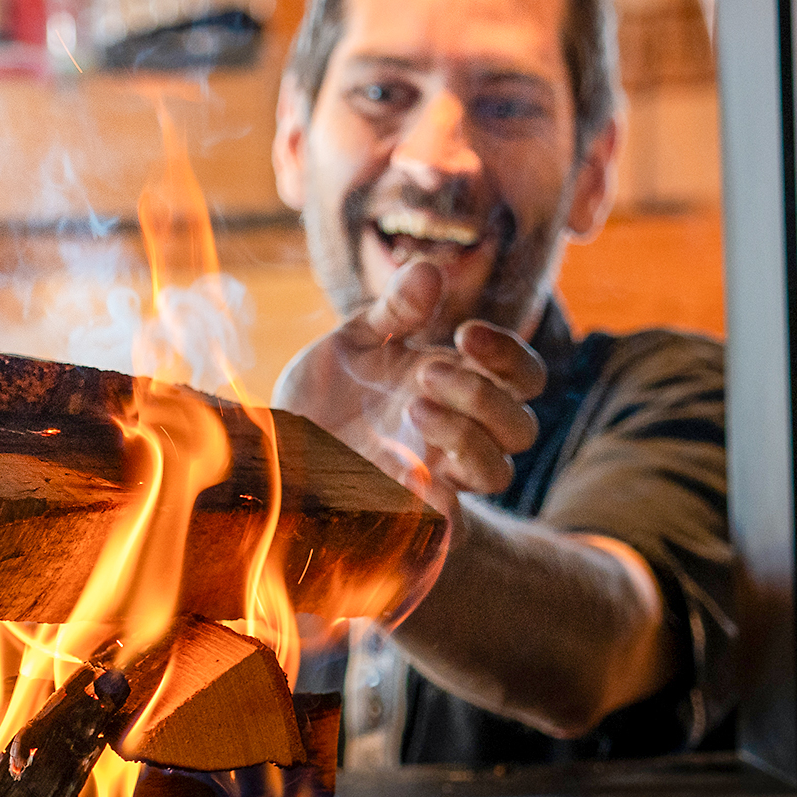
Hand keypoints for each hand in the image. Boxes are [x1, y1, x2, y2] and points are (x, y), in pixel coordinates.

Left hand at [272, 263, 546, 507]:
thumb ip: (393, 311)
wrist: (273, 449)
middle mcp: (459, 434)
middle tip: (422, 375)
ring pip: (497, 472)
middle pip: (521, 428)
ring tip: (412, 408)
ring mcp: (437, 476)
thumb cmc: (323, 393)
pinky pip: (451, 525)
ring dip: (465, 437)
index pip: (523, 377)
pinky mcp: (409, 514)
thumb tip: (428, 270)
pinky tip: (406, 474)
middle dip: (481, 394)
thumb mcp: (352, 343)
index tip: (464, 332)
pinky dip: (442, 504)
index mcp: (459, 386)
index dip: (509, 355)